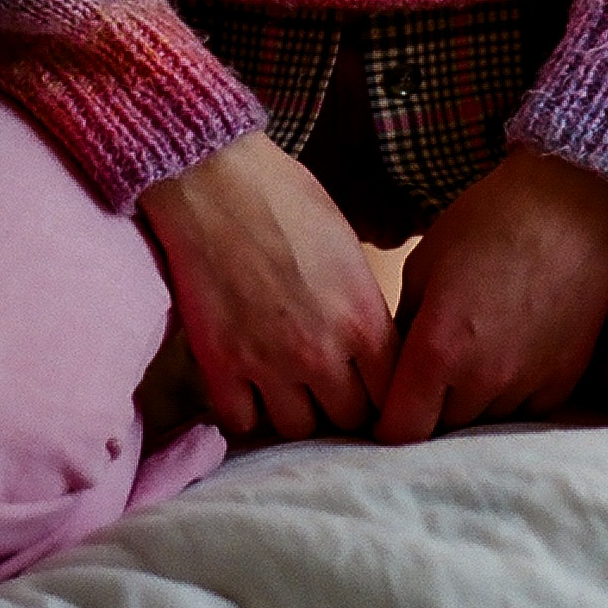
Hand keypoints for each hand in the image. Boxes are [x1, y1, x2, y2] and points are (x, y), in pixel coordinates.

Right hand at [141, 131, 398, 441]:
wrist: (216, 179)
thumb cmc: (285, 198)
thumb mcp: (347, 248)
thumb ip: (360, 307)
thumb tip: (368, 346)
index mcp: (361, 318)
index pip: (392, 394)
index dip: (383, 391)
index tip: (370, 384)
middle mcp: (321, 352)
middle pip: (347, 418)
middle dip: (342, 403)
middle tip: (328, 383)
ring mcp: (269, 364)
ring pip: (297, 428)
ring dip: (296, 409)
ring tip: (288, 383)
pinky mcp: (221, 367)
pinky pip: (243, 422)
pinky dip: (247, 410)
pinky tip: (249, 385)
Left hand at [375, 147, 607, 444]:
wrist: (569, 206)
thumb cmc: (488, 221)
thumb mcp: (424, 264)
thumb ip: (405, 328)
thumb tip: (395, 367)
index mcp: (438, 350)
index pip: (402, 430)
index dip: (389, 421)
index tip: (391, 404)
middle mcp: (482, 380)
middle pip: (443, 427)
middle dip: (434, 403)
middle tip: (439, 359)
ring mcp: (526, 385)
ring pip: (485, 419)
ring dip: (475, 396)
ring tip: (482, 342)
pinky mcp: (562, 383)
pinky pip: (524, 408)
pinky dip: (513, 389)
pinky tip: (514, 344)